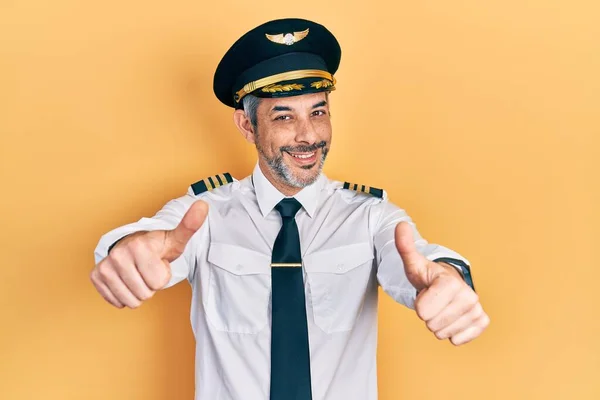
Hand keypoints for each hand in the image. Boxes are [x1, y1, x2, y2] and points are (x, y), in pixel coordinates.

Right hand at [90, 200, 208, 308]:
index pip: (158, 283)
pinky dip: (124, 296)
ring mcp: (105, 266)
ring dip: (138, 292)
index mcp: (139, 247)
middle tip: (148, 269)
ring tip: (139, 274)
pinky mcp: (96, 276)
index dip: (162, 276)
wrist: (134, 244)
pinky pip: (116, 302)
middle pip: (145, 294)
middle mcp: (118, 255)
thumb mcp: (176, 239)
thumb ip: (190, 225)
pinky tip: (127, 281)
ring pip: (130, 301)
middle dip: (150, 285)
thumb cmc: (157, 245)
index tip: (158, 262)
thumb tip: (203, 205)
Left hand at [394, 221, 488, 344]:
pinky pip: (458, 340)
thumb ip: (405, 246)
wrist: (447, 284)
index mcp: (451, 282)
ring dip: (438, 323)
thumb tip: (400, 224)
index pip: (422, 312)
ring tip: (442, 307)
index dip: (419, 304)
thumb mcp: (414, 263)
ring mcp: (477, 309)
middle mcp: (469, 296)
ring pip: (443, 334)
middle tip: (433, 301)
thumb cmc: (429, 276)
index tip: (426, 292)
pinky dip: (451, 332)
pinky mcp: (482, 322)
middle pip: (432, 325)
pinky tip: (452, 318)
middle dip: (428, 315)